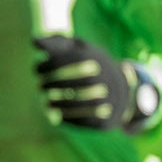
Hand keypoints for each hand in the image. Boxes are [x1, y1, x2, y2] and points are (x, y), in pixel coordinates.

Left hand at [35, 35, 151, 130]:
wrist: (126, 93)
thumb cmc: (97, 67)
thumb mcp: (83, 50)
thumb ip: (59, 44)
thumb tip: (35, 41)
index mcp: (94, 59)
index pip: (61, 61)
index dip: (44, 66)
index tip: (37, 69)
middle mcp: (101, 79)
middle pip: (65, 83)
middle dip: (47, 84)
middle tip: (40, 85)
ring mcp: (104, 101)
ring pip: (71, 103)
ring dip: (54, 102)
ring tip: (46, 101)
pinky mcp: (103, 120)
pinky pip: (80, 120)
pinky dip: (66, 117)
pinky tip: (56, 113)